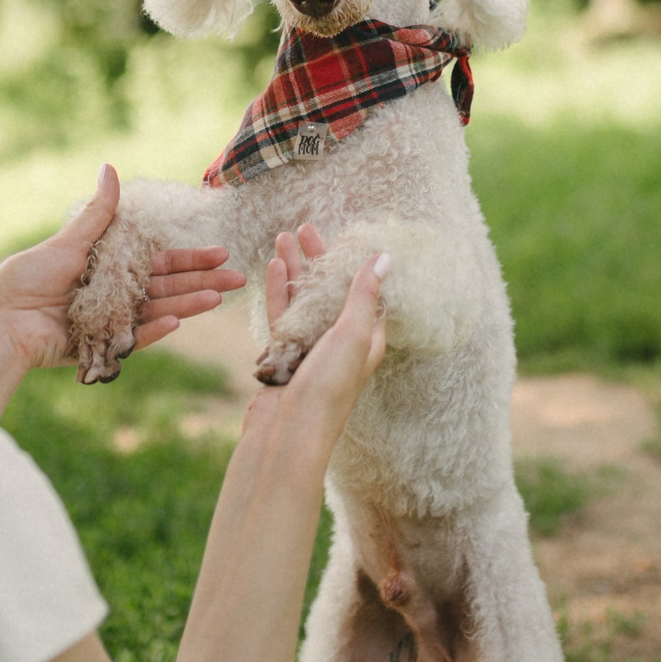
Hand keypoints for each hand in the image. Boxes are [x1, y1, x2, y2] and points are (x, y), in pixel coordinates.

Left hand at [0, 165, 245, 371]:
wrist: (0, 320)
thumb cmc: (27, 276)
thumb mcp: (69, 242)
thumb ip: (99, 213)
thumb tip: (110, 166)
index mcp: (110, 267)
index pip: (159, 262)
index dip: (190, 258)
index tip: (221, 253)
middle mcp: (115, 294)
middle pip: (166, 287)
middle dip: (202, 282)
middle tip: (238, 281)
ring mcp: (111, 322)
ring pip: (157, 311)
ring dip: (187, 304)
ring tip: (217, 299)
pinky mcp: (102, 348)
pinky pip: (134, 338)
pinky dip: (154, 330)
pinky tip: (177, 320)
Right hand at [259, 224, 387, 421]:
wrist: (286, 433)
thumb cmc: (328, 388)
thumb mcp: (353, 335)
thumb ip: (364, 295)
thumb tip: (385, 258)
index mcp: (366, 339)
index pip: (368, 292)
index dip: (361, 263)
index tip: (352, 234)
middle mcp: (340, 342)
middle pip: (332, 291)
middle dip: (321, 259)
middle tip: (308, 228)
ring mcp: (310, 348)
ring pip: (304, 299)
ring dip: (297, 269)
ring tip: (285, 237)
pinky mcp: (284, 354)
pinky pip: (282, 315)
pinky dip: (279, 290)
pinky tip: (275, 267)